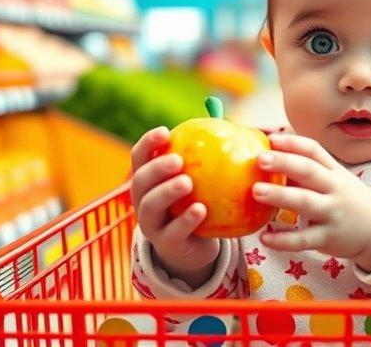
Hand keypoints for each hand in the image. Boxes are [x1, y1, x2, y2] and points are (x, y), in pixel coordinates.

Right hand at [131, 126, 220, 284]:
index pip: (139, 157)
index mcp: (148, 181)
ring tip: (187, 183)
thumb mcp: (199, 181)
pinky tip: (202, 210)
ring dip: (167, 193)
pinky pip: (174, 232)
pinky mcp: (166, 245)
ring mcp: (152, 224)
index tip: (165, 132)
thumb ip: (209, 156)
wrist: (193, 247)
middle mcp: (143, 201)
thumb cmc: (197, 203)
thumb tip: (231, 123)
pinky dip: (186, 220)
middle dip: (156, 168)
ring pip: (151, 207)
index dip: (148, 143)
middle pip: (141, 181)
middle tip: (178, 160)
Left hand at [252, 134, 370, 270]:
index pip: (314, 151)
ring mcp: (332, 213)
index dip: (292, 143)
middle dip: (284, 163)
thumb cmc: (345, 200)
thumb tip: (269, 155)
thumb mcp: (333, 180)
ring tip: (256, 191)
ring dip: (280, 196)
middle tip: (259, 159)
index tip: (270, 139)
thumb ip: (306, 170)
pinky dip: (283, 240)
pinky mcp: (328, 238)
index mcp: (333, 171)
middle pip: (309, 171)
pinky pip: (303, 239)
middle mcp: (334, 189)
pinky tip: (264, 238)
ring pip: (305, 202)